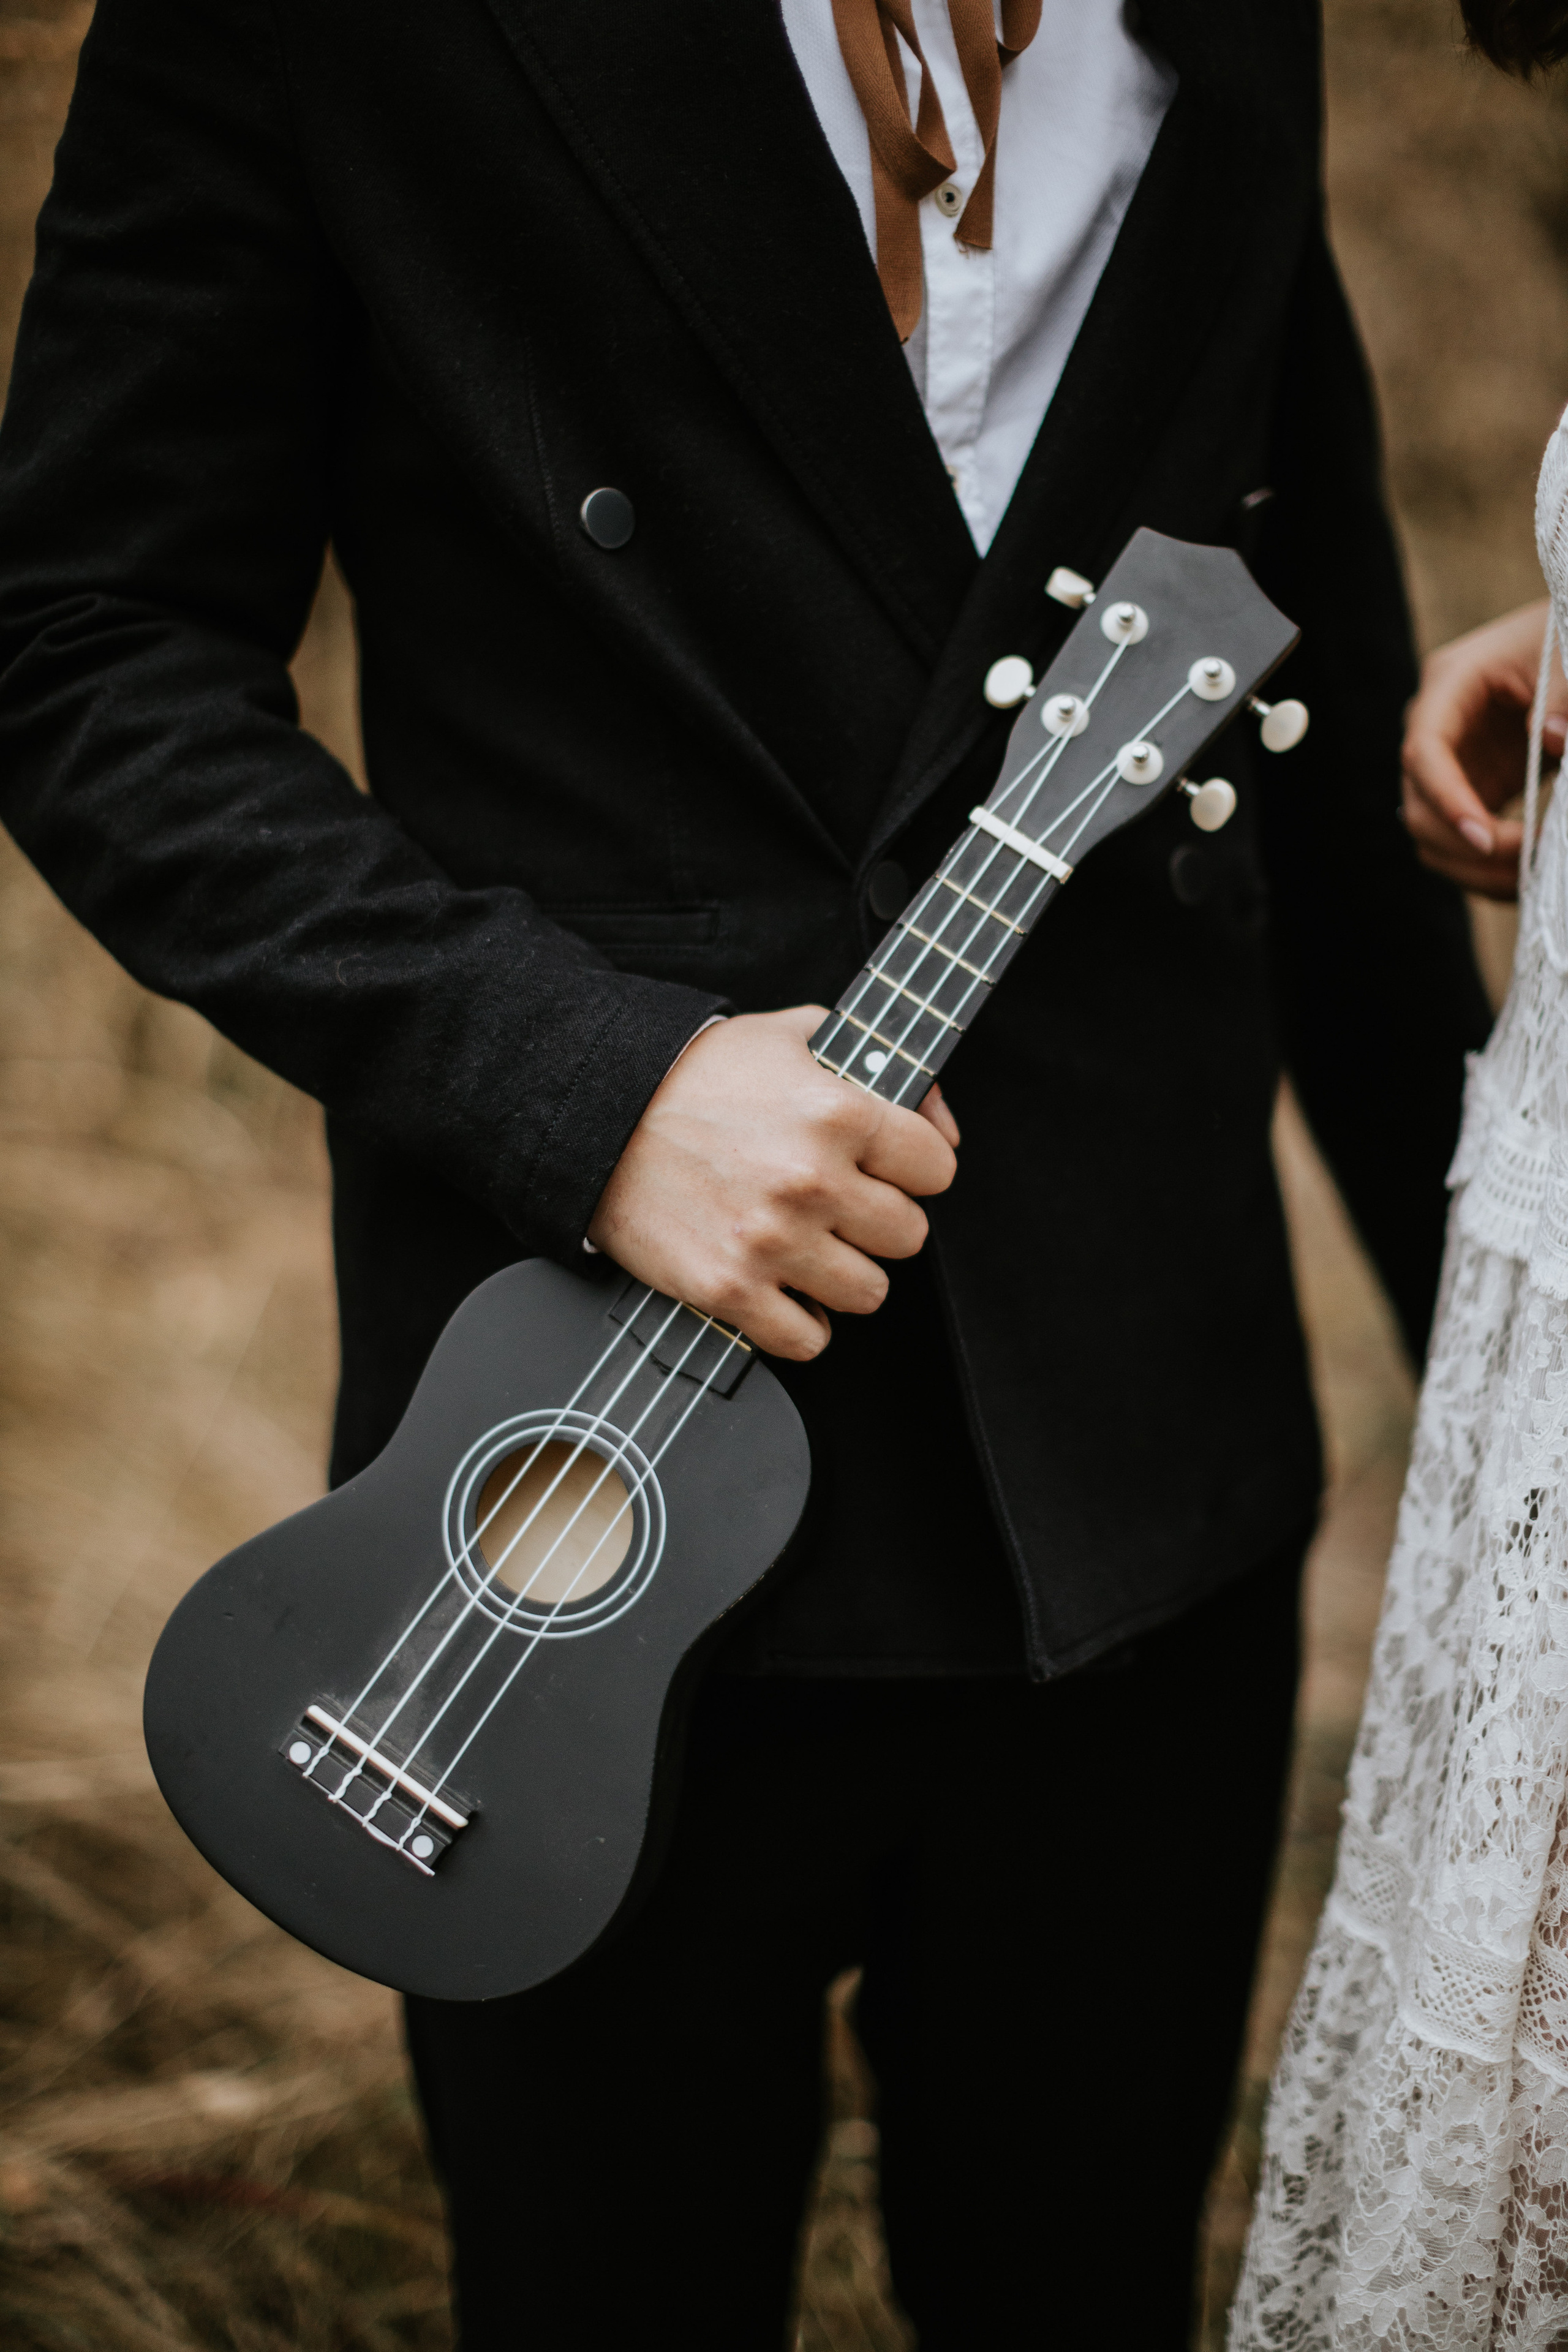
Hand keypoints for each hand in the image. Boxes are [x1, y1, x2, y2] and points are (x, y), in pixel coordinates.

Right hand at [586, 1005, 959, 1359]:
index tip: (885, 1169)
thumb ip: (884, 1063)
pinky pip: (808, 1339)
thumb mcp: (799, 1035)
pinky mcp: (729, 1290)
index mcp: (838, 1114)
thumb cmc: (701, 1076)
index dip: (914, 1168)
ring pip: (870, 1293)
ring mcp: (770, 1242)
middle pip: (908, 1236)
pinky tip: (783, 1288)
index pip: (936, 1169)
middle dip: (879, 1222)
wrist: (602, 1117)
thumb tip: (944, 1126)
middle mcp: (811, 1182)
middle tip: (840, 1207)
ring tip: (810, 1246)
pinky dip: (802, 1322)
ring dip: (845, 1273)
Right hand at [1401, 598, 1567, 900]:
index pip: (1424, 752)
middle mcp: (1434, 729)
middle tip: (1528, 862)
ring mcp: (1448, 765)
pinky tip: (1522, 880)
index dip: (1447, 799)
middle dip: (1465, 847)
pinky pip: (1460, 844)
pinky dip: (1486, 871)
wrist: (1561, 649)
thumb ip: (1565, 696)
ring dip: (1473, 870)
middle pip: (1418, 806)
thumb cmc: (1560, 641)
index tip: (1487, 840)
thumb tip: (1553, 739)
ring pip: (1431, 836)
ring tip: (1528, 880)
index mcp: (1450, 683)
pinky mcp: (1468, 789)